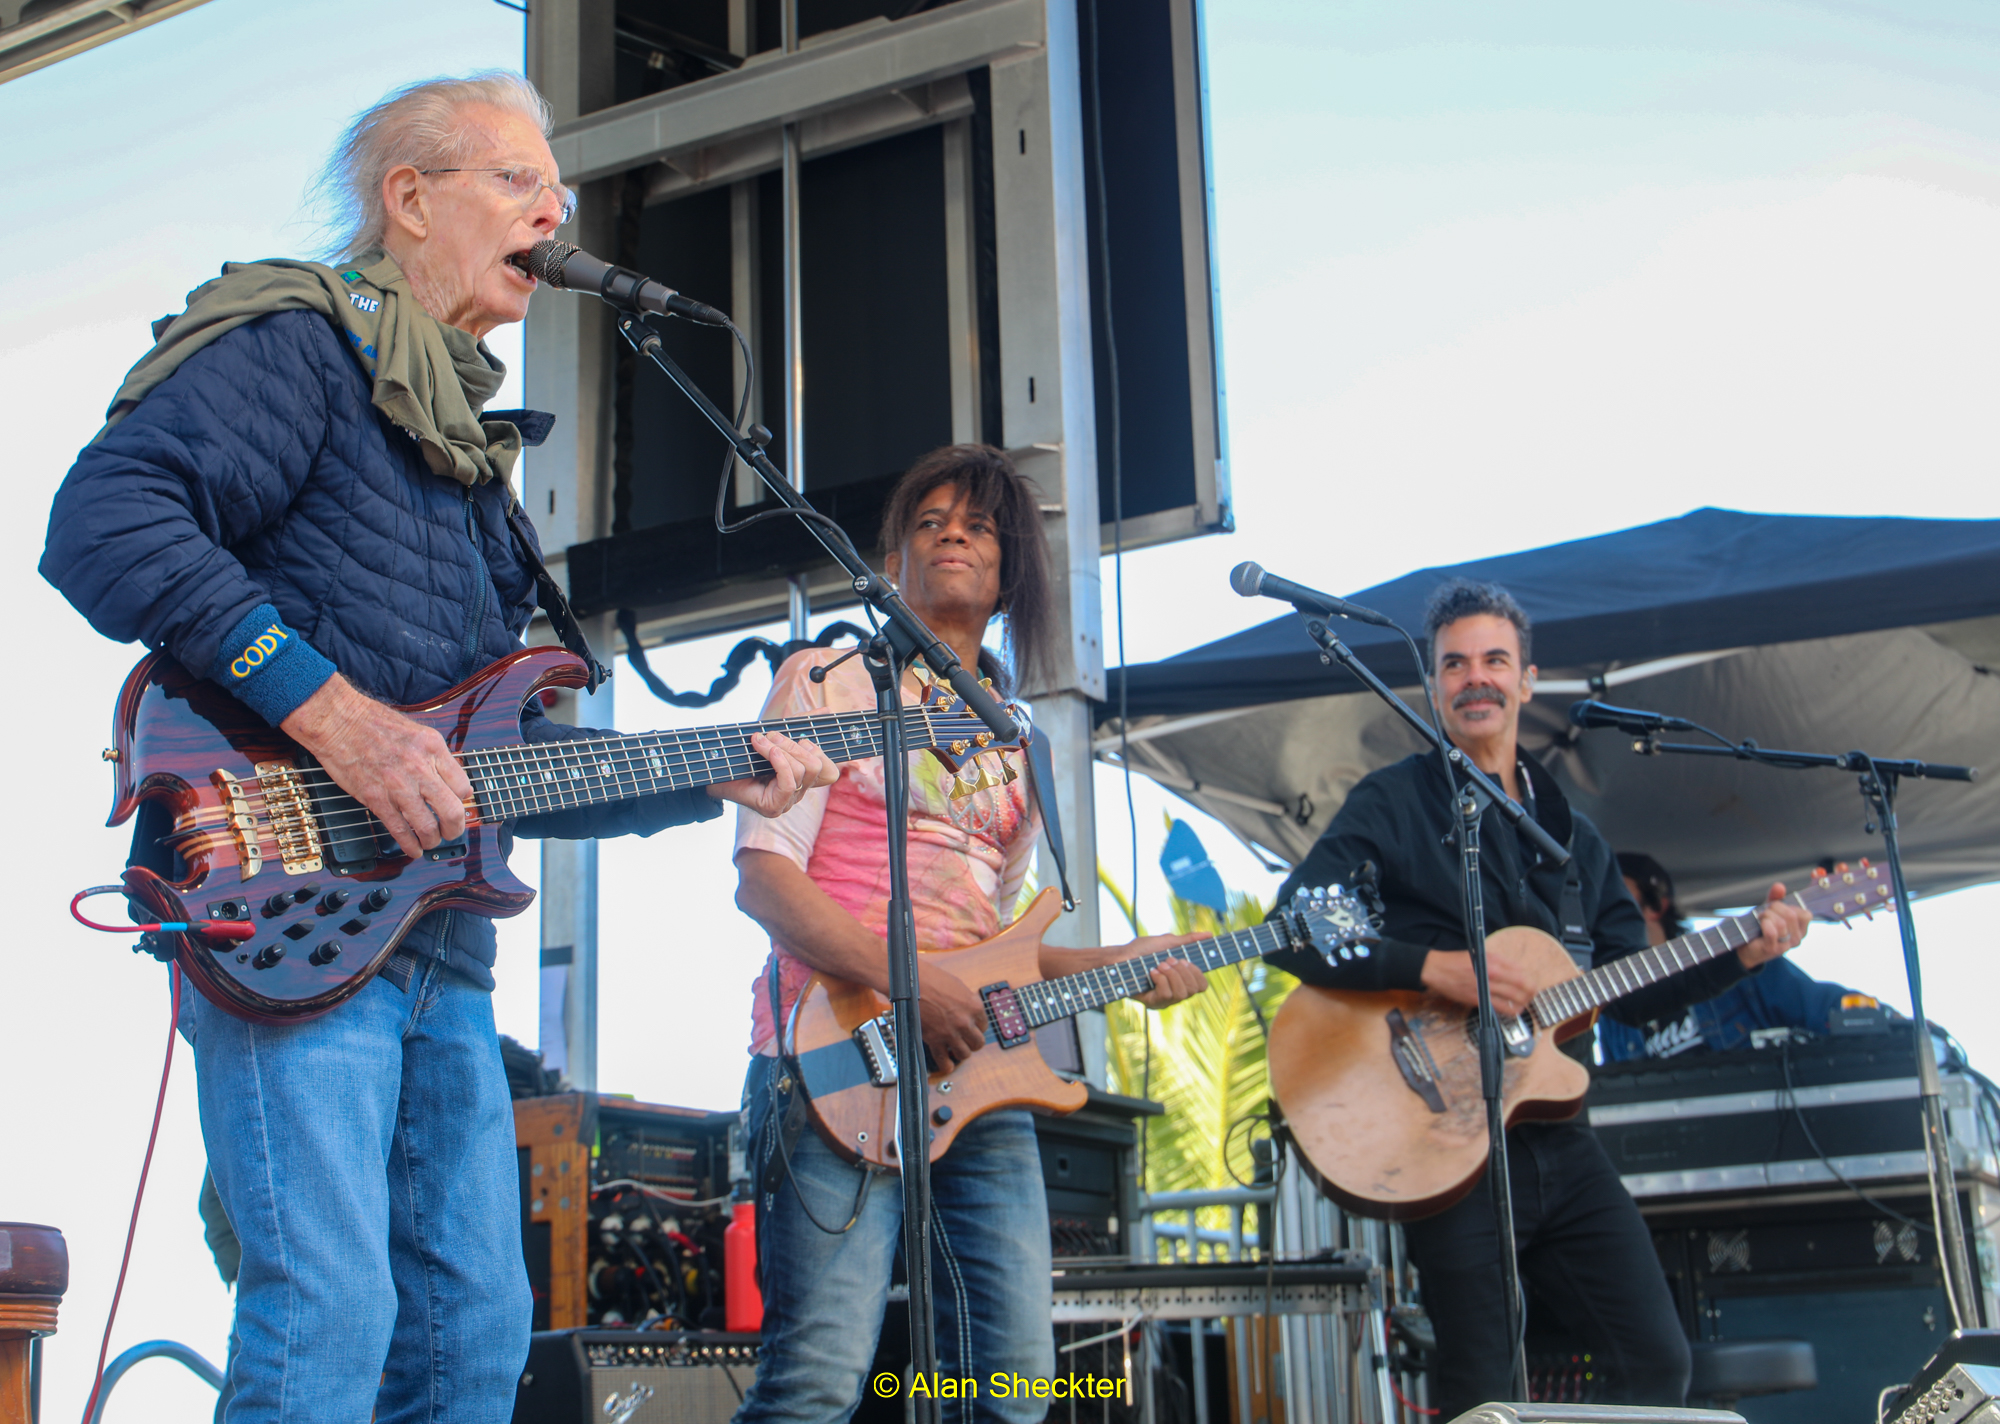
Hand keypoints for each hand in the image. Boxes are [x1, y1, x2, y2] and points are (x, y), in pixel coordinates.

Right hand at [280, 675, 472, 858]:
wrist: (338, 721)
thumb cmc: (374, 723)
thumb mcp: (417, 732)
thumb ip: (435, 756)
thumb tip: (450, 780)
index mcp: (433, 748)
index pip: (462, 786)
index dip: (462, 801)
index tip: (457, 805)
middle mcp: (419, 768)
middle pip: (452, 811)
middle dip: (455, 828)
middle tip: (451, 832)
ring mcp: (397, 786)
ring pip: (427, 826)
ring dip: (432, 840)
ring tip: (431, 842)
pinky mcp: (375, 798)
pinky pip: (399, 829)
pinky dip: (409, 844)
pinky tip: (413, 848)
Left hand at [708, 731, 838, 817]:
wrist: (712, 770)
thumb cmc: (743, 754)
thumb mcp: (776, 735)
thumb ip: (800, 724)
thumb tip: (826, 710)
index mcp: (802, 779)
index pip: (830, 772)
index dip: (821, 752)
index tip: (801, 739)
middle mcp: (798, 793)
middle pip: (817, 767)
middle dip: (795, 745)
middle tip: (772, 735)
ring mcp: (787, 802)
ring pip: (803, 771)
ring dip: (782, 749)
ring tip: (760, 741)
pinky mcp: (774, 807)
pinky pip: (789, 782)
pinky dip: (780, 762)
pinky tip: (768, 751)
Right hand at [916, 961, 988, 1070]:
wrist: (911, 982)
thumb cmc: (932, 979)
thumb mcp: (958, 987)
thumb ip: (967, 1002)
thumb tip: (969, 1011)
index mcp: (974, 1006)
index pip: (984, 1025)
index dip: (977, 1028)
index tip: (972, 1029)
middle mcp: (965, 1022)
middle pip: (978, 1043)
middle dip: (973, 1042)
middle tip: (967, 1040)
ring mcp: (950, 1032)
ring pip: (964, 1054)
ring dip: (961, 1053)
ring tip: (957, 1049)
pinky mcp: (935, 1040)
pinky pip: (943, 1060)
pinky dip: (946, 1065)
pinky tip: (947, 1065)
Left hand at [1119, 934, 1207, 1007]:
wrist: (1120, 957)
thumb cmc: (1141, 950)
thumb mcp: (1167, 942)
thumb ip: (1188, 940)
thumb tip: (1209, 934)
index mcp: (1181, 979)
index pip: (1202, 985)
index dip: (1197, 973)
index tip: (1185, 960)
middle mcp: (1176, 992)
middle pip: (1194, 989)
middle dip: (1182, 971)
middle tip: (1168, 960)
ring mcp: (1165, 1000)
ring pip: (1182, 993)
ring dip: (1171, 975)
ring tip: (1159, 965)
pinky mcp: (1153, 1003)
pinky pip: (1166, 995)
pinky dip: (1160, 980)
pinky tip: (1151, 972)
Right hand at [1421, 943, 1536, 1017]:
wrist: (1436, 970)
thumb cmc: (1457, 961)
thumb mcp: (1480, 954)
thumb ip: (1500, 961)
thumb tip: (1517, 970)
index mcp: (1492, 962)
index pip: (1521, 972)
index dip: (1530, 979)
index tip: (1532, 981)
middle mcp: (1490, 975)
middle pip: (1521, 986)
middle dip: (1531, 991)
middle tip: (1532, 993)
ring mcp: (1484, 989)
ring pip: (1514, 999)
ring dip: (1524, 1002)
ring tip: (1525, 1002)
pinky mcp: (1478, 1000)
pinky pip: (1501, 1008)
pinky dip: (1511, 1010)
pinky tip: (1514, 1009)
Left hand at [1736, 882, 1810, 968]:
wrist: (1746, 946)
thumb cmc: (1762, 927)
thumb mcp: (1771, 909)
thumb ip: (1776, 897)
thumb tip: (1779, 886)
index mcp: (1801, 928)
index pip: (1805, 914)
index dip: (1789, 906)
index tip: (1777, 908)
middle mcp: (1797, 938)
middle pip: (1791, 915)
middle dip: (1775, 908)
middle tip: (1765, 913)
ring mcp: (1786, 945)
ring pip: (1781, 923)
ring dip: (1766, 916)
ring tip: (1761, 919)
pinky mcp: (1773, 948)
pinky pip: (1772, 932)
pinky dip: (1764, 924)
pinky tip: (1760, 925)